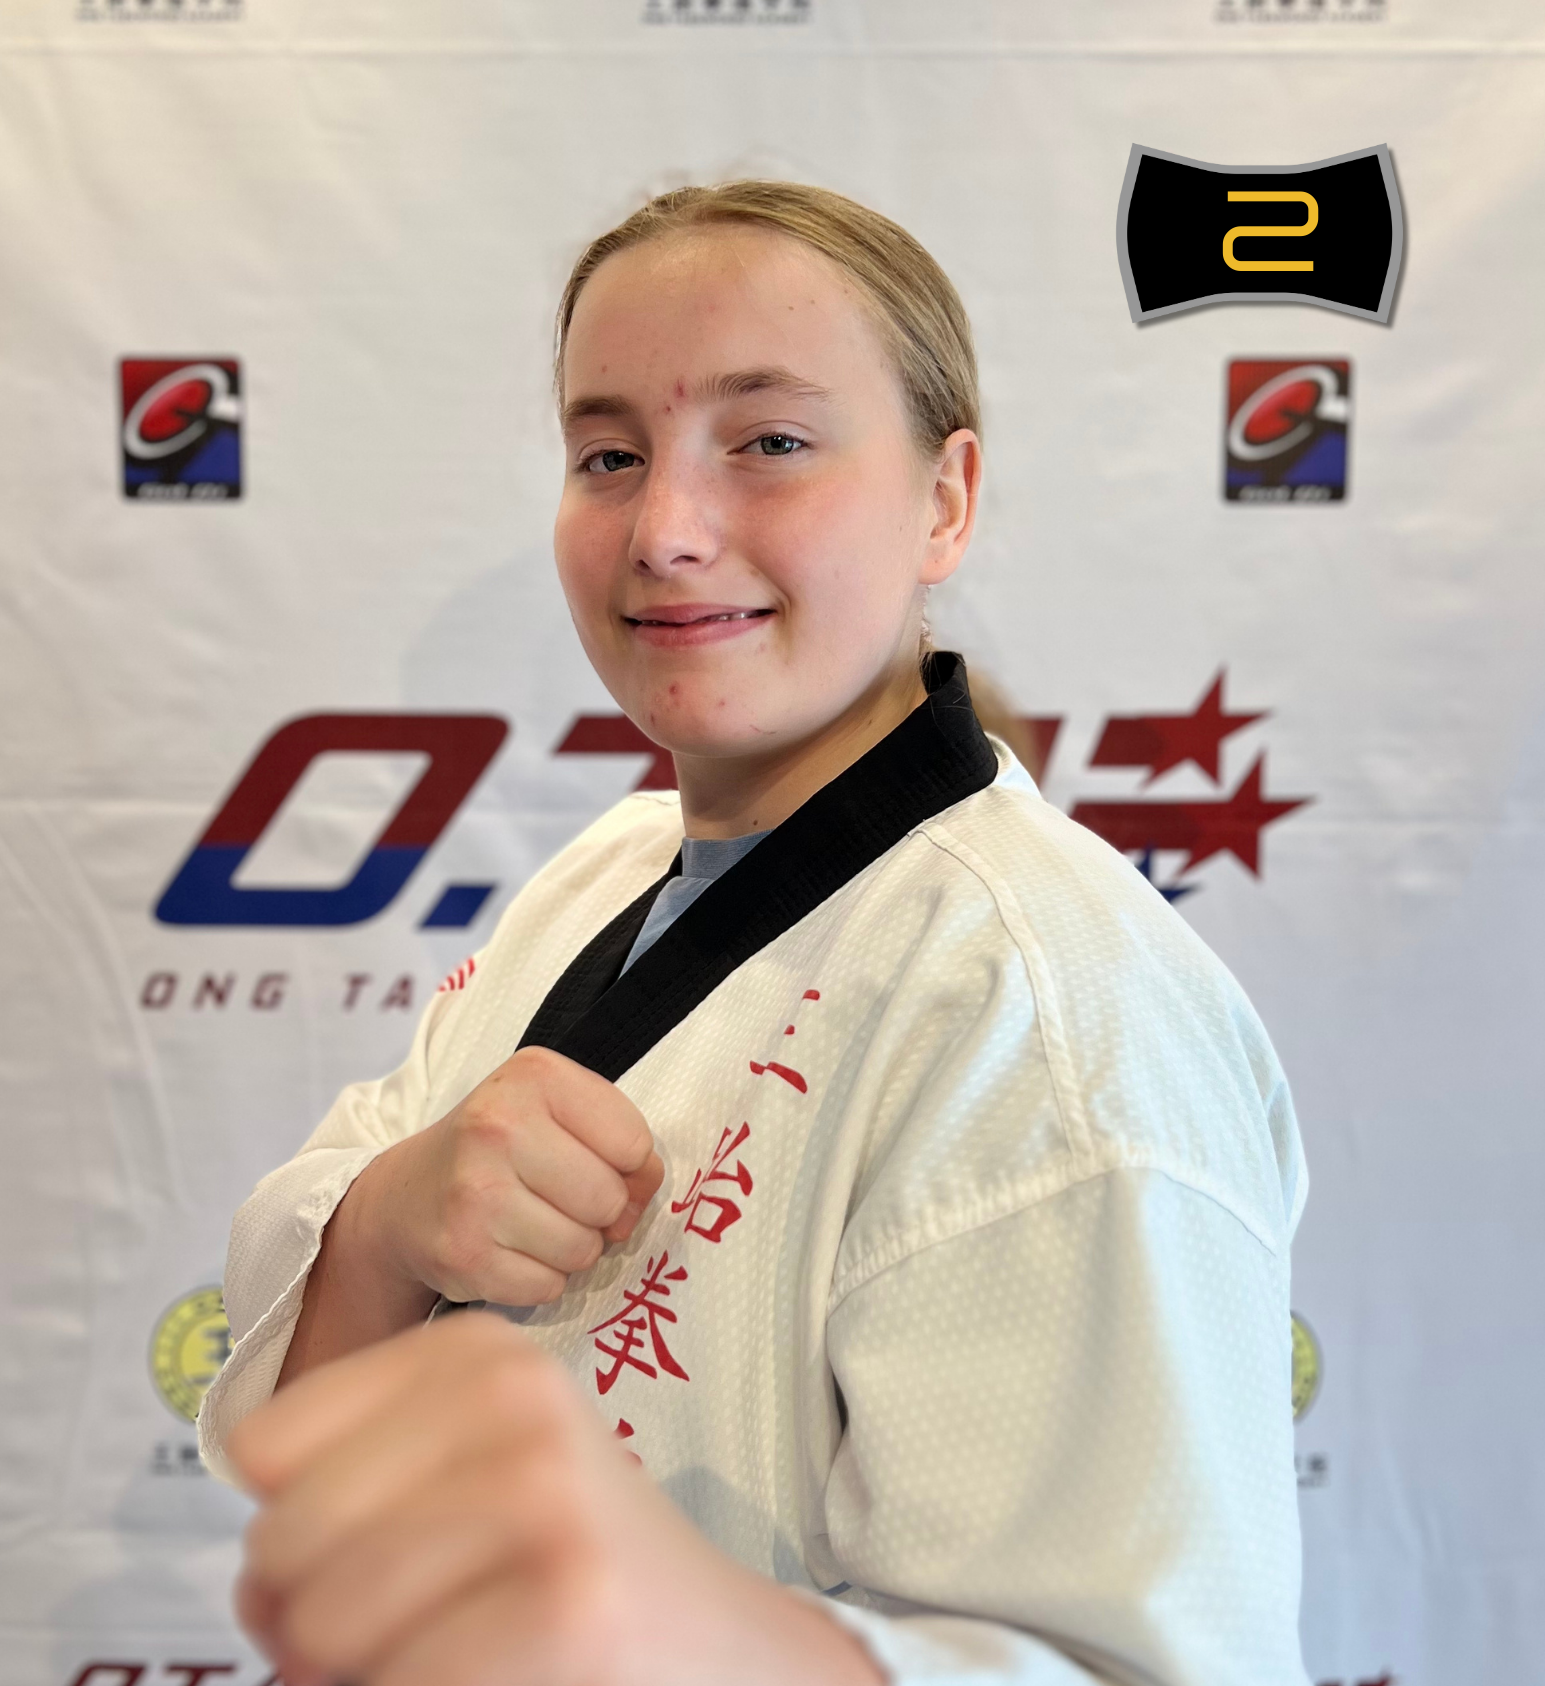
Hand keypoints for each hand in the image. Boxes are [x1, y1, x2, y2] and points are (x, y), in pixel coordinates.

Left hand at [232, 1316, 883, 1685]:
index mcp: (478, 1353)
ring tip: (440, 1655)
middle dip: (302, 1618)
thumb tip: (260, 1603)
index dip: (287, 1527)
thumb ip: (344, 1492)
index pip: (266, 1448)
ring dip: (355, 1675)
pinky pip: (398, 1685)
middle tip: (386, 1633)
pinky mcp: (570, 1602)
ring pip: (323, 1624)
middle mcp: (514, 1400)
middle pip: (281, 1538)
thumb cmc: (564, 1561)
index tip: (355, 1553)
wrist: (720, 1643)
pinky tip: (490, 1681)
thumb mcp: (467, 1471)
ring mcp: (546, 1495)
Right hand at [360, 1045, 664, 1307]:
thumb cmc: (500, 1147)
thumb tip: (645, 1190)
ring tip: (535, 1224)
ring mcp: (475, 1193)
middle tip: (563, 1201)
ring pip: (583, 1249)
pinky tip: (511, 1250)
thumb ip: (618, 1137)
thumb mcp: (556, 1110)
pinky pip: (547, 1287)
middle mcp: (498, 1126)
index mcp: (534, 1076)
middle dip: (600, 1212)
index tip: (597, 1164)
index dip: (629, 1166)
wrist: (407, 1195)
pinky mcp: (462, 1255)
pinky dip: (540, 1278)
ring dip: (572, 1248)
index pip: (632, 1141)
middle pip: (608, 1199)